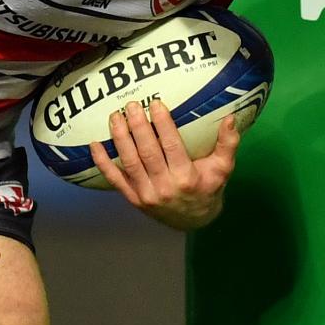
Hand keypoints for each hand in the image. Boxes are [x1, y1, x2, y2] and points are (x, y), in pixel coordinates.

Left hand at [91, 99, 240, 230]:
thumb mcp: (223, 168)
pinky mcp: (133, 199)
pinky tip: (94, 145)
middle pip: (147, 152)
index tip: (155, 103)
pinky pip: (115, 180)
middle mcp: (165, 187)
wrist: (194, 220)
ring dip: (120, 139)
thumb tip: (230, 118)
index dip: (162, 124)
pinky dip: (103, 163)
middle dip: (137, 126)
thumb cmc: (208, 188)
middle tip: (130, 105)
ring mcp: (146, 195)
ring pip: (130, 163)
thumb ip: (228, 144)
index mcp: (186, 177)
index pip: (171, 145)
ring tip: (114, 117)